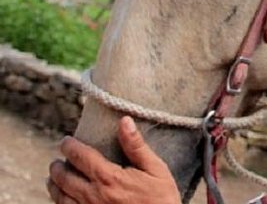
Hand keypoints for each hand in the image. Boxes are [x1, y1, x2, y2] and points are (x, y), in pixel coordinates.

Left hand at [47, 116, 180, 203]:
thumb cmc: (162, 200)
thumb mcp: (156, 170)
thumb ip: (136, 146)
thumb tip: (125, 120)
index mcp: (109, 178)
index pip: (80, 156)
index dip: (69, 146)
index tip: (66, 141)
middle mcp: (94, 196)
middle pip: (64, 178)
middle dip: (57, 166)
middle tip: (57, 160)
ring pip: (60, 198)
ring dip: (54, 185)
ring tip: (53, 178)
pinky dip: (60, 202)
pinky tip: (63, 198)